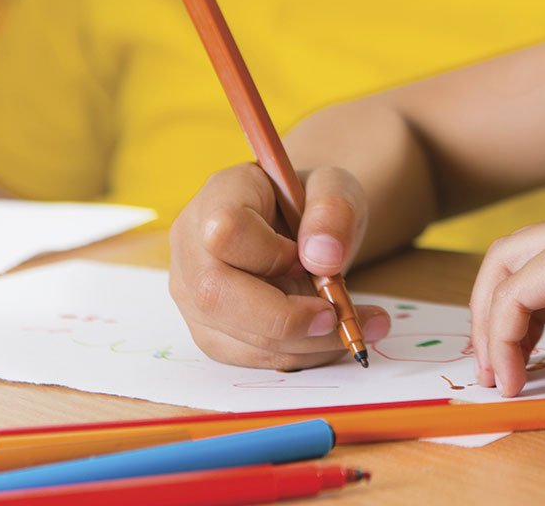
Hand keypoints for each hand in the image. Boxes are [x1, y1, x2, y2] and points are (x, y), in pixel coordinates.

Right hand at [168, 163, 388, 368]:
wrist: (302, 227)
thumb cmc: (312, 203)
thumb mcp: (336, 187)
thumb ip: (333, 209)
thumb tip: (323, 258)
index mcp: (220, 194)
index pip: (226, 230)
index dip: (271, 253)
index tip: (310, 258)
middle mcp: (192, 243)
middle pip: (215, 294)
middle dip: (283, 318)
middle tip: (336, 316)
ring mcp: (192, 290)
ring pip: (231, 336)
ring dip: (300, 344)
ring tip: (352, 330)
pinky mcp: (209, 327)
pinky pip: (245, 356)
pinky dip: (295, 354)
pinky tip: (329, 340)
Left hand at [468, 207, 544, 396]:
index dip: (519, 306)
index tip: (515, 353)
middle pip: (515, 253)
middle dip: (491, 310)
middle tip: (492, 362)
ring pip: (508, 265)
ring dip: (492, 323)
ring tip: (500, 373)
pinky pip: (518, 291)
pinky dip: (503, 332)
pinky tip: (515, 369)